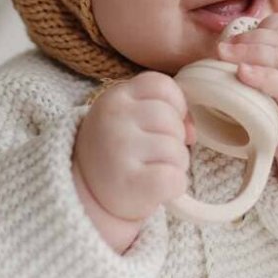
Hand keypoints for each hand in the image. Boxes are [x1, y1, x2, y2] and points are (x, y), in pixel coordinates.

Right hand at [74, 72, 195, 233]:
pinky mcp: (129, 183)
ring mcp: (119, 150)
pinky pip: (174, 178)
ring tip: (153, 170)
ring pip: (176, 151)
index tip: (163, 124)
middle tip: (155, 154)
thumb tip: (192, 132)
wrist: (86, 192)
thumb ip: (162, 110)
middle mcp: (114, 119)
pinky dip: (174, 186)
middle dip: (175, 139)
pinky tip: (156, 188)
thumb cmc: (119, 150)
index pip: (161, 85)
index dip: (175, 104)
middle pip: (172, 120)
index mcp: (115, 97)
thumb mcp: (130, 117)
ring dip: (175, 164)